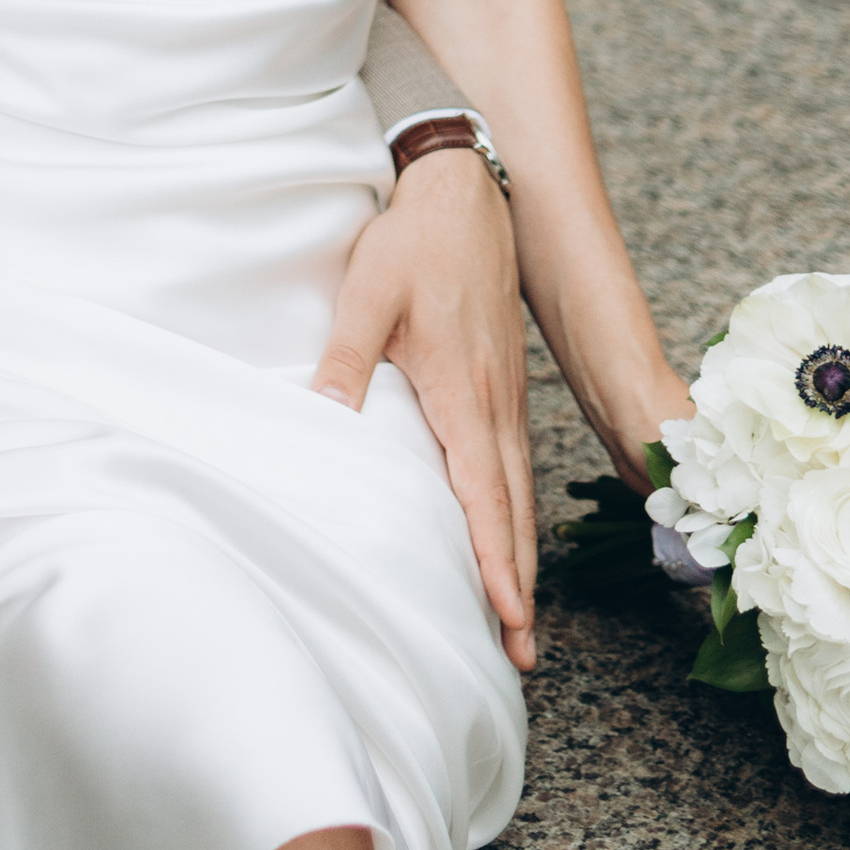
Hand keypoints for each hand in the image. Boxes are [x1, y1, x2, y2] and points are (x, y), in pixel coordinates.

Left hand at [313, 150, 537, 673]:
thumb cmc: (414, 242)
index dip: (497, 562)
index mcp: (465, 392)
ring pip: (519, 491)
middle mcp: (496, 405)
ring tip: (520, 618)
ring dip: (521, 556)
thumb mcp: (368, 293)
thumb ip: (347, 358)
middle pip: (514, 511)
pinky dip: (515, 513)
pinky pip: (514, 465)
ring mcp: (506, 396)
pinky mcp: (502, 385)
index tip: (508, 620)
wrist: (463, 193)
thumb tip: (327, 417)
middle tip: (523, 655)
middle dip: (519, 585)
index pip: (485, 496)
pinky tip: (506, 534)